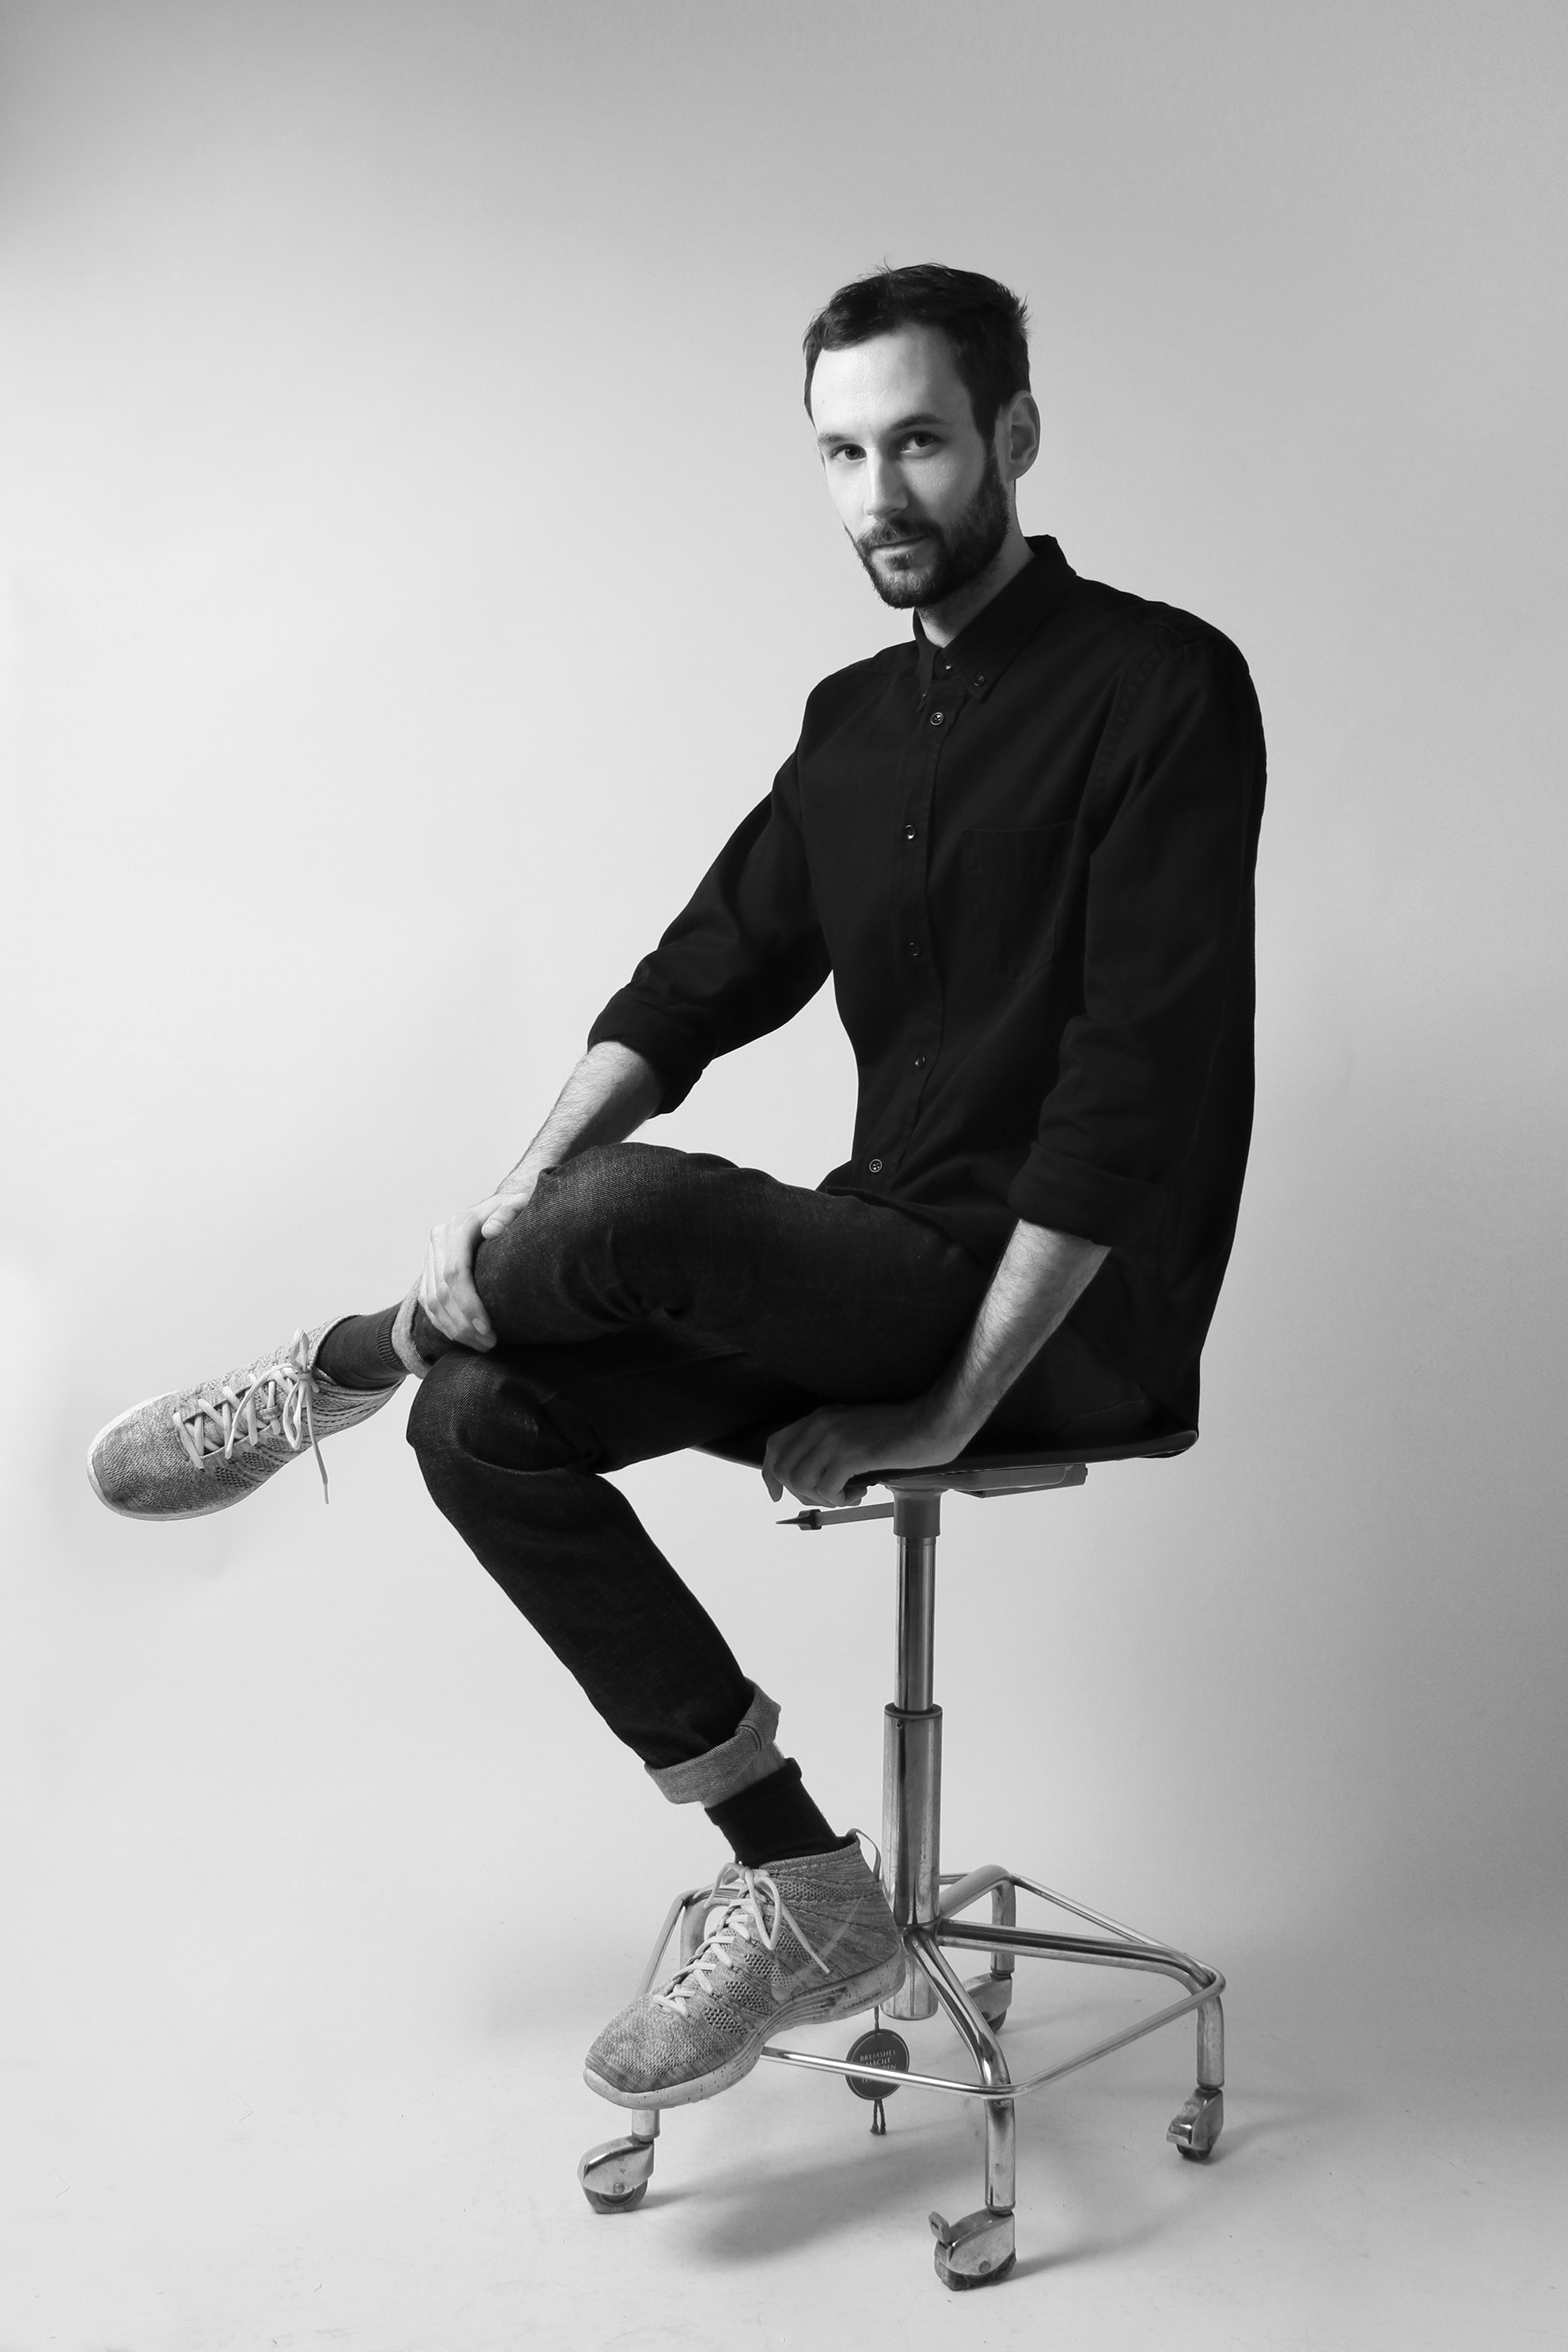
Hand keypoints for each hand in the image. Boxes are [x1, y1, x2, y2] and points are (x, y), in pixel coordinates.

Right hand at [416, 1176, 536, 1349]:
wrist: (503, 1207)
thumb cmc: (518, 1210)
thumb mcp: (519, 1206)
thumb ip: (508, 1214)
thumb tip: (490, 1231)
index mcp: (457, 1226)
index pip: (455, 1273)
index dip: (469, 1304)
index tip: (489, 1328)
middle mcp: (438, 1239)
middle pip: (441, 1292)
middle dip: (464, 1323)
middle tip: (489, 1344)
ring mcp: (431, 1254)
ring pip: (431, 1301)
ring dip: (454, 1329)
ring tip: (482, 1345)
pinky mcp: (430, 1267)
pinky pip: (428, 1302)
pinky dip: (444, 1323)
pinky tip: (464, 1337)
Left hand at [761, 1398, 972, 1509]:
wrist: (933, 1421)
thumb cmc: (901, 1430)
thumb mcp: (856, 1430)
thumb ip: (833, 1445)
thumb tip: (815, 1476)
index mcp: (820, 1417)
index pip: (775, 1445)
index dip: (769, 1474)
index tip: (776, 1494)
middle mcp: (821, 1424)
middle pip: (783, 1469)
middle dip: (800, 1493)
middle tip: (829, 1497)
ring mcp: (835, 1438)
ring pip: (801, 1481)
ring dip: (821, 1498)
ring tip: (847, 1495)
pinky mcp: (852, 1454)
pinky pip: (825, 1488)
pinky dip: (838, 1499)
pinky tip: (858, 1493)